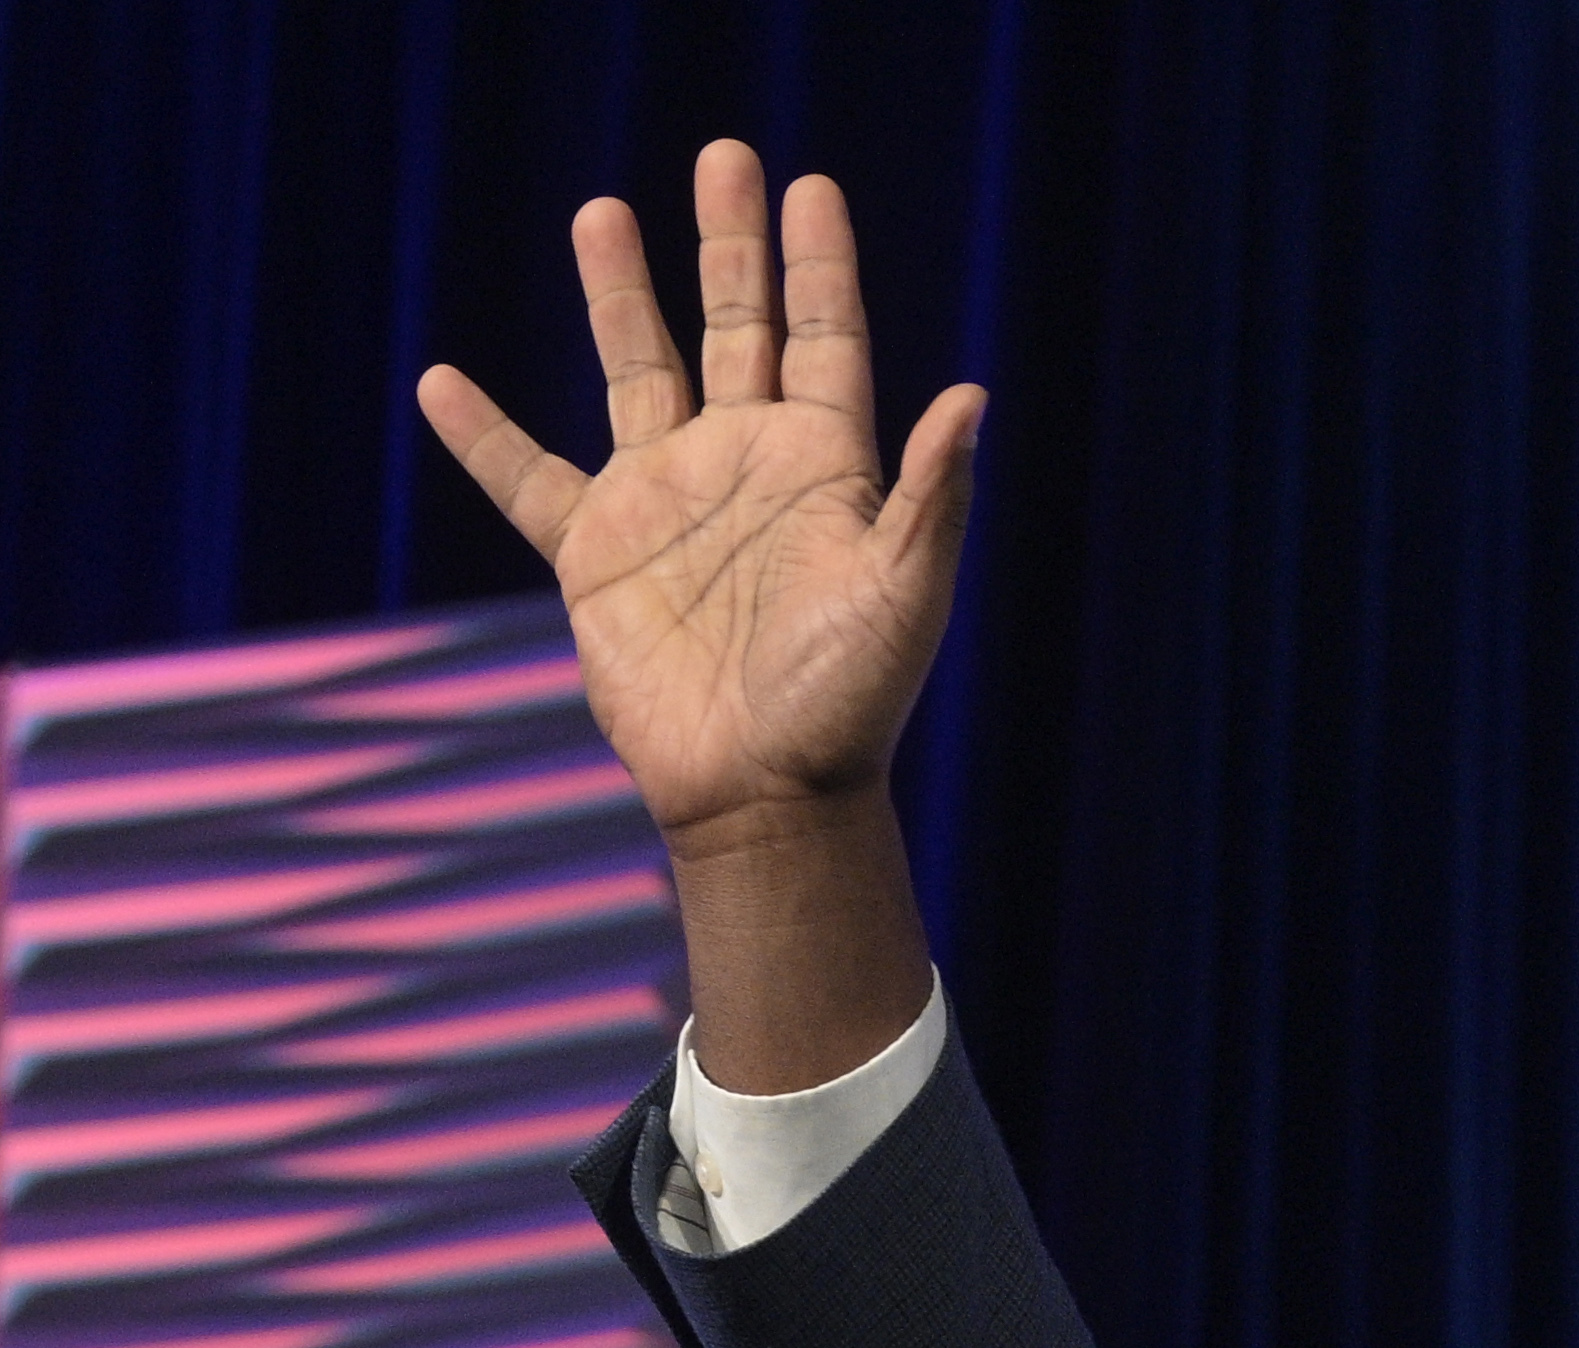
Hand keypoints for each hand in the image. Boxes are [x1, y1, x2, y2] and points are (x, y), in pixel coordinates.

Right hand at [419, 144, 982, 858]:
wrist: (765, 791)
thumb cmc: (849, 702)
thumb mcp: (904, 596)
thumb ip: (932, 497)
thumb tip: (972, 398)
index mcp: (825, 467)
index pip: (824, 338)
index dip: (817, 264)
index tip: (808, 188)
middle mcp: (744, 465)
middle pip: (736, 327)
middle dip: (729, 246)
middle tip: (725, 159)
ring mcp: (667, 500)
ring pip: (638, 369)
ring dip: (620, 296)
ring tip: (602, 213)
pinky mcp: (596, 551)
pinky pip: (526, 479)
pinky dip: (483, 436)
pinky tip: (440, 382)